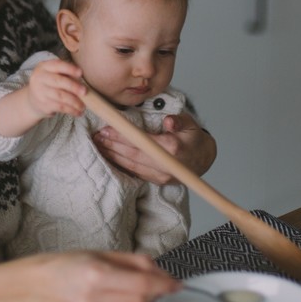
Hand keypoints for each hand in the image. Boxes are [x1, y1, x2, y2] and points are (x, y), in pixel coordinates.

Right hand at [25, 58, 85, 118]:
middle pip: (59, 81)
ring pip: (60, 96)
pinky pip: (60, 107)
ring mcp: (39, 92)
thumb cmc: (49, 85)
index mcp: (43, 67)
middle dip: (74, 87)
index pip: (57, 65)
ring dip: (74, 102)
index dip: (70, 69)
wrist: (32, 101)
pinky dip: (71, 110)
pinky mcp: (43, 104)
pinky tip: (78, 112)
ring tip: (83, 106)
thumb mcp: (53, 75)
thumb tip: (82, 80)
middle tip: (85, 92)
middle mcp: (39, 78)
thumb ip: (66, 74)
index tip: (81, 73)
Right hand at [38, 251, 179, 301]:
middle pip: (141, 300)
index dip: (164, 285)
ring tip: (128, 285)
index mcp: (97, 274)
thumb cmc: (69, 263)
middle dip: (155, 292)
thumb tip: (161, 271)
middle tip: (158, 282)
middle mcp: (95, 297)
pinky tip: (112, 295)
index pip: (142, 284)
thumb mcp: (101, 253)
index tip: (177, 284)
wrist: (38, 284)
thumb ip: (133, 262)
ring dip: (141, 299)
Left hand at [93, 112, 216, 184]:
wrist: (204, 159)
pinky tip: (111, 157)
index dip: (122, 137)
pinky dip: (122, 165)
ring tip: (99, 146)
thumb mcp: (191, 124)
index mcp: (172, 148)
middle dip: (112, 146)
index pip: (141, 142)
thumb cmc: (194, 139)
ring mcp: (162, 175)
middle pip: (133, 155)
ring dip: (113, 156)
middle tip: (97, 137)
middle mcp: (166, 165)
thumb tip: (169, 121)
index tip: (107, 130)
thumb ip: (179, 121)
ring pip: (132, 166)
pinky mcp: (158, 181)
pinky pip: (136, 173)